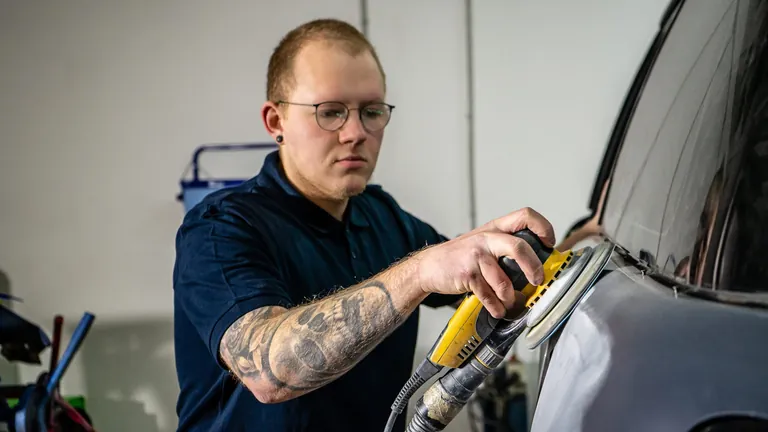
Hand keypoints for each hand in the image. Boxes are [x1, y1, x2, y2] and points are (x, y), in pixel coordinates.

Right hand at [415, 207, 555, 318]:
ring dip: (510, 297)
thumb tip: (539, 265)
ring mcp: (476, 256)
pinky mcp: (467, 274)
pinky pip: (488, 295)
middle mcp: (487, 238)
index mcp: (496, 228)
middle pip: (519, 247)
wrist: (430, 266)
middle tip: (538, 280)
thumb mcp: (484, 242)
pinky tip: (497, 309)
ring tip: (510, 303)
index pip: (525, 215)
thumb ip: (507, 247)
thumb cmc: (461, 256)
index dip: (543, 227)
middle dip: (533, 267)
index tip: (549, 244)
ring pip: (503, 281)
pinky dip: (496, 306)